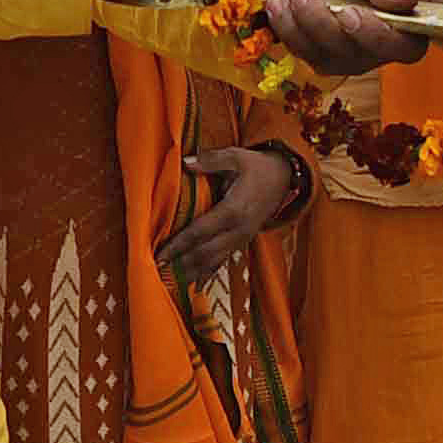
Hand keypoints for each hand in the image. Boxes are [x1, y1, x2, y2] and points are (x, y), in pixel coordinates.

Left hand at [161, 145, 303, 288]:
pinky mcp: (242, 243)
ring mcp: (241, 240)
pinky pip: (222, 262)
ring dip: (190, 274)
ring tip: (169, 283)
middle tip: (156, 273)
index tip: (159, 255)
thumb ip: (211, 160)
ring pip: (212, 263)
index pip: (200, 232)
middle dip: (180, 265)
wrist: (285, 180)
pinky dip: (205, 274)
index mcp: (233, 210)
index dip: (178, 245)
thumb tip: (186, 163)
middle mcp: (238, 230)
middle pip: (204, 254)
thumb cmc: (258, 167)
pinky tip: (192, 285)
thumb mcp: (237, 157)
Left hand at [263, 0, 442, 71]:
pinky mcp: (331, 61)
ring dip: (318, 23)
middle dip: (370, 33)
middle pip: (401, 50)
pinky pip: (316, 58)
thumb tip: (408, 3)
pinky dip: (294, 30)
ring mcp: (364, 51)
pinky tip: (281, 5)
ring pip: (352, 56)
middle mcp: (396, 32)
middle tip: (343, 9)